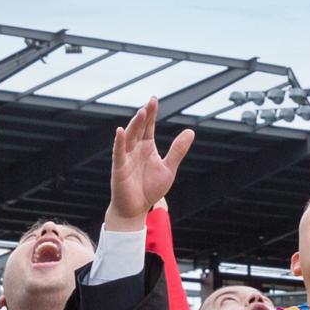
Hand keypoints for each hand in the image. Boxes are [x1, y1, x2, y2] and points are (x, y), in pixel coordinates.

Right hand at [108, 96, 194, 226]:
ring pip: (130, 136)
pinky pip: (118, 152)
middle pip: (140, 127)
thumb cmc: (150, 189)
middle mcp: (135, 148)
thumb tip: (191, 132)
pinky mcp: (119, 167)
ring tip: (142, 112)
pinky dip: (119, 141)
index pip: (149, 126)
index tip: (154, 99)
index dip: (151, 113)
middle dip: (145, 114)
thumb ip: (177, 150)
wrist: (136, 210)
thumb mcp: (168, 169)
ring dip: (135, 124)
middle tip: (151, 101)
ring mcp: (126, 156)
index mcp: (147, 146)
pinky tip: (120, 131)